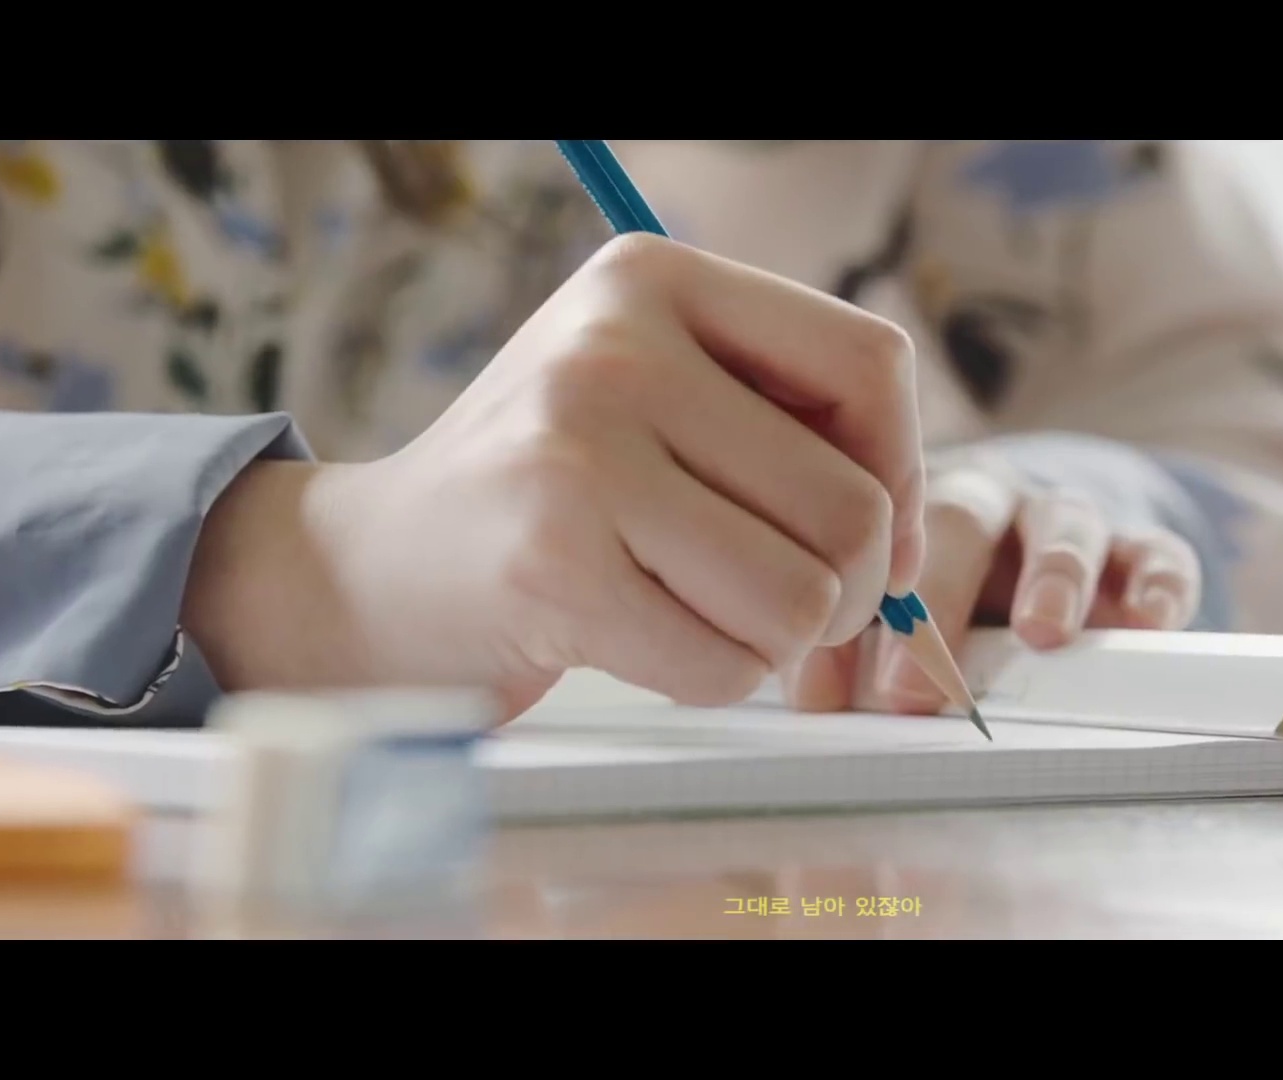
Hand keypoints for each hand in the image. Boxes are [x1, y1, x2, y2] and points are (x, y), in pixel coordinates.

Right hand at [184, 233, 925, 719]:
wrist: (371, 569)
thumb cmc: (544, 488)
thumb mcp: (650, 393)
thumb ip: (779, 418)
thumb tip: (912, 531)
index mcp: (653, 278)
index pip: (869, 363)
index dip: (903, 467)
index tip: (877, 531)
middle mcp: (614, 346)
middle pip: (851, 501)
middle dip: (847, 587)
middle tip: (791, 605)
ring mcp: (579, 452)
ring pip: (802, 593)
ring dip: (774, 640)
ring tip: (700, 613)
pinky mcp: (555, 564)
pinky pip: (726, 662)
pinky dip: (711, 677)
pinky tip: (644, 640)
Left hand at [782, 450, 1199, 713]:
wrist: (1045, 552)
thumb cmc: (948, 591)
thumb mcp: (893, 616)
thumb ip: (854, 647)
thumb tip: (815, 700)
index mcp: (913, 514)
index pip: (877, 546)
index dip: (849, 615)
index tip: (826, 689)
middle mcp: (991, 504)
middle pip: (963, 522)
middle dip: (936, 602)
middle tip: (911, 682)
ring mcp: (1067, 521)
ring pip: (1065, 526)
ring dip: (1052, 577)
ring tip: (1043, 633)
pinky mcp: (1141, 550)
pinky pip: (1157, 556)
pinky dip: (1154, 585)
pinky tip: (1147, 621)